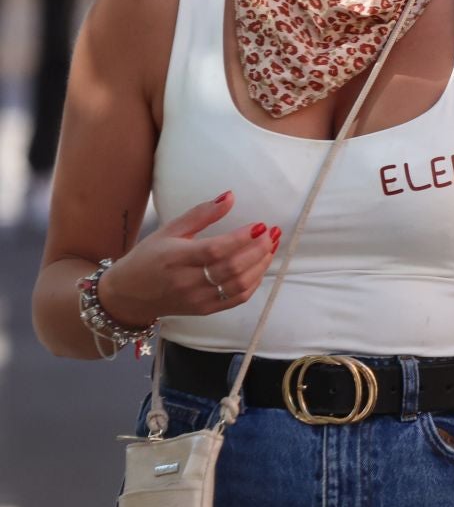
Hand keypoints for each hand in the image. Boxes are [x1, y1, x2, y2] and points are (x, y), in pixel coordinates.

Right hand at [96, 192, 280, 328]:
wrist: (128, 295)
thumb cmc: (148, 258)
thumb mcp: (169, 230)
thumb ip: (201, 214)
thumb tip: (230, 196)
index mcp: (175, 258)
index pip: (214, 250)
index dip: (241, 239)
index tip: (260, 225)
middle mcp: (186, 281)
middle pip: (231, 268)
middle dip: (258, 250)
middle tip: (272, 234)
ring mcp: (196, 299)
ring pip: (238, 285)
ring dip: (261, 266)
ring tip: (271, 247)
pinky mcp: (204, 310)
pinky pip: (236, 299)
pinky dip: (253, 283)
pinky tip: (260, 267)